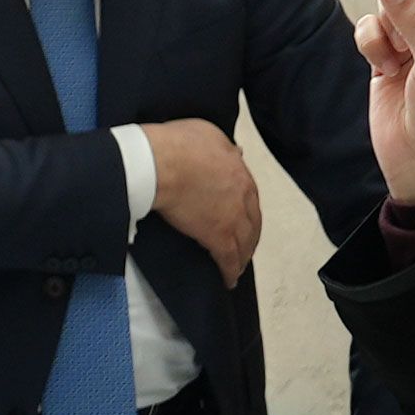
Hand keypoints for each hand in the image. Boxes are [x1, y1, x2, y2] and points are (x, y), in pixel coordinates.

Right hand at [143, 118, 262, 276]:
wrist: (161, 162)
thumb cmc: (178, 144)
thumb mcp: (207, 134)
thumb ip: (224, 147)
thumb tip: (234, 152)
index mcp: (240, 173)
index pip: (249, 197)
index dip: (246, 210)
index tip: (242, 219)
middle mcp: (242, 196)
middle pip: (252, 222)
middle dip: (250, 236)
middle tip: (244, 247)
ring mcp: (232, 218)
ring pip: (244, 243)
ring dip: (242, 256)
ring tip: (237, 267)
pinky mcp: (217, 236)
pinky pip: (228, 259)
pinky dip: (230, 271)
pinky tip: (229, 280)